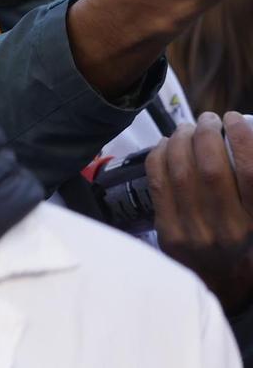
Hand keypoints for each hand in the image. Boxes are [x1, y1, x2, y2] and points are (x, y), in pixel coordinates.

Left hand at [148, 112, 252, 311]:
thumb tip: (244, 137)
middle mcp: (226, 229)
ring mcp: (193, 231)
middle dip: (207, 133)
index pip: (252, 174)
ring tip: (188, 127)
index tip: (234, 118)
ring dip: (182, 139)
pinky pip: (158, 181)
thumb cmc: (244, 242)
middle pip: (212, 168)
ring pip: (181, 170)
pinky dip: (161, 154)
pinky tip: (168, 142)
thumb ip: (250, 186)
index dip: (242, 139)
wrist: (218, 284)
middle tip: (207, 118)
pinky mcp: (167, 231)